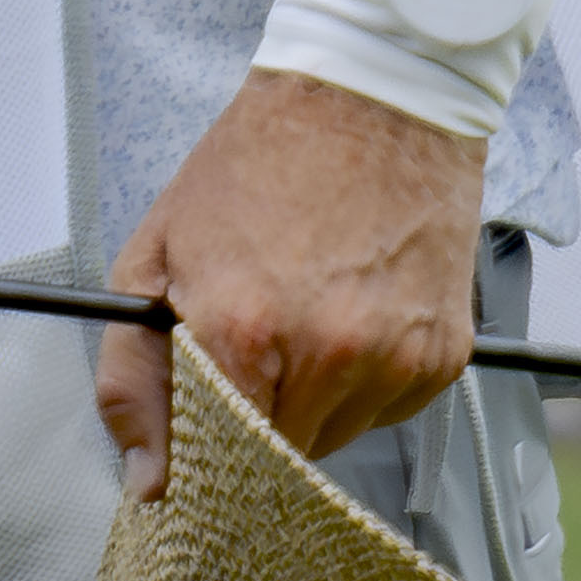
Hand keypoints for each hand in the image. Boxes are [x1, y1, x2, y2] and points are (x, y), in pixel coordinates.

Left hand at [99, 69, 486, 496]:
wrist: (372, 98)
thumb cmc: (254, 167)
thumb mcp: (157, 253)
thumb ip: (136, 375)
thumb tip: (147, 482)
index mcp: (245, 332)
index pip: (217, 466)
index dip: (201, 461)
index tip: (195, 447)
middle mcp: (329, 356)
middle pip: (278, 461)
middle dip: (252, 422)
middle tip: (247, 348)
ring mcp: (395, 359)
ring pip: (335, 439)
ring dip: (308, 403)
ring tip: (302, 314)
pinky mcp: (444, 357)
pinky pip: (386, 410)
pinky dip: (361, 381)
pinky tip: (351, 311)